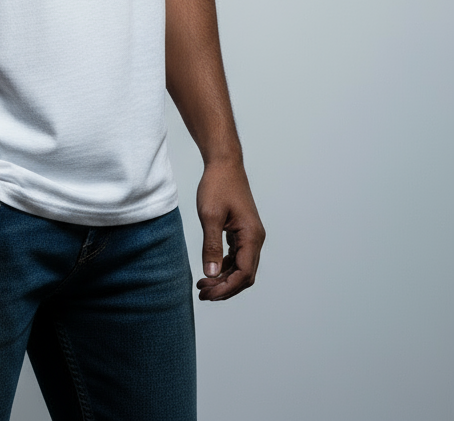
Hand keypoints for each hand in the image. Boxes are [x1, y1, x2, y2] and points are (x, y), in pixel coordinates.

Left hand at [195, 159, 264, 300]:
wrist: (224, 164)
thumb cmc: (217, 185)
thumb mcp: (209, 216)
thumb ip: (211, 246)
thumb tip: (211, 274)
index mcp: (252, 236)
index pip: (243, 273)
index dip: (226, 288)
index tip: (207, 294)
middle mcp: (255, 238)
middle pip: (245, 275)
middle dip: (225, 287)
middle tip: (203, 293)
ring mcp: (251, 235)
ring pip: (242, 267)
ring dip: (225, 279)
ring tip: (204, 285)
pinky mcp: (243, 231)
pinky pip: (238, 256)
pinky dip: (226, 266)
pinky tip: (212, 270)